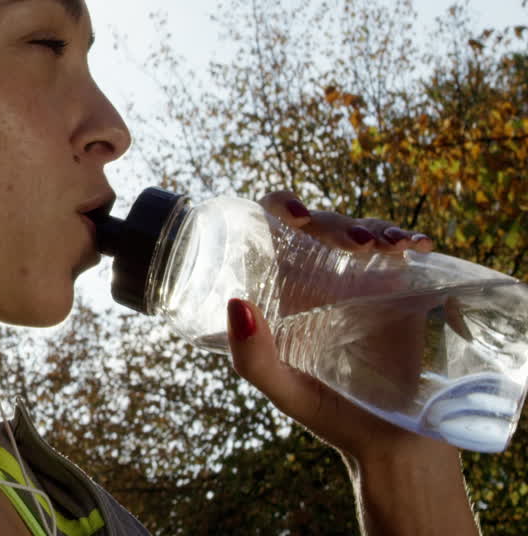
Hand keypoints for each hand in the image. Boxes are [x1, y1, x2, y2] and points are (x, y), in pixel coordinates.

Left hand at [226, 191, 476, 534]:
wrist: (391, 445)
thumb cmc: (329, 413)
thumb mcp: (282, 389)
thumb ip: (252, 357)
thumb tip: (236, 301)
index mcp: (284, 288)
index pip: (275, 228)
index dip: (280, 206)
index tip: (293, 211)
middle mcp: (320, 278)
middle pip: (322, 224)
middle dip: (335, 221)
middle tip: (353, 243)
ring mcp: (362, 281)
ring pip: (364, 231)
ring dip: (374, 227)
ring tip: (381, 246)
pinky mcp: (401, 291)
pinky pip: (404, 253)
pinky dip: (408, 239)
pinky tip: (414, 246)